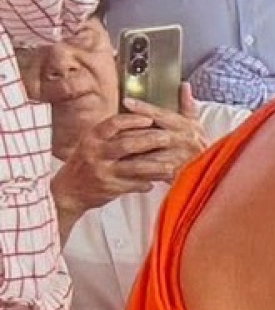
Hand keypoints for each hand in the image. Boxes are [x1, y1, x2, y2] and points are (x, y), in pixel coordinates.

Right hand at [52, 103, 205, 217]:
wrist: (67, 191)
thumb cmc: (85, 163)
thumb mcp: (91, 144)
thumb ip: (110, 134)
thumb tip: (139, 118)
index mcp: (92, 138)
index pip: (113, 124)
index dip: (133, 120)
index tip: (150, 118)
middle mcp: (95, 152)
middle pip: (128, 144)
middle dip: (151, 140)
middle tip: (169, 138)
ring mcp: (102, 171)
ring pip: (136, 167)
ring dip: (156, 166)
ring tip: (171, 165)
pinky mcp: (109, 188)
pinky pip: (135, 184)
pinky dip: (147, 183)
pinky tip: (156, 181)